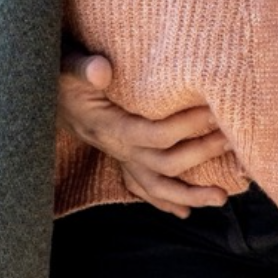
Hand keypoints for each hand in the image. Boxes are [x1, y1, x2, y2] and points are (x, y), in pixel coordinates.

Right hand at [56, 48, 233, 217]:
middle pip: (165, 164)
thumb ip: (83, 68)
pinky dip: (165, 202)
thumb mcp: (66, 66)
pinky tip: (186, 212)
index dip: (186, 126)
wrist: (46, 95)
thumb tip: (103, 70)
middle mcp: (118, 150)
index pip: (155, 134)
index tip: (214, 111)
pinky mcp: (122, 162)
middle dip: (200, 155)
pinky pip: (144, 189)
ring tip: (222, 198)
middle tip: (231, 141)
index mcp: (110, 127)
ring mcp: (121, 160)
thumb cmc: (62, 76)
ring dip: (190, 195)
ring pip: (158, 187)